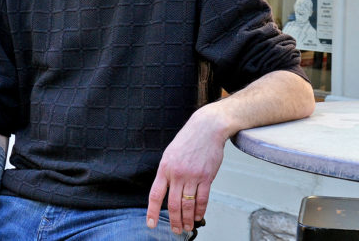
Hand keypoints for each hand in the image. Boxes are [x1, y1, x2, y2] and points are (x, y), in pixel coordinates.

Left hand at [146, 106, 227, 234]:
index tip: (150, 224)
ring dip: (187, 219)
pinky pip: (202, 199)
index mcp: (165, 168)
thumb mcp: (170, 154)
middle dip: (173, 221)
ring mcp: (192, 176)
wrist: (207, 128)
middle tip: (175, 231)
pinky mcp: (206, 177)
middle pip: (173, 204)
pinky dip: (200, 210)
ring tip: (187, 228)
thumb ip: (167, 172)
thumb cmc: (188, 140)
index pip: (155, 195)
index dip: (152, 211)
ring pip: (188, 204)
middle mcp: (177, 174)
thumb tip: (165, 190)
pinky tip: (198, 216)